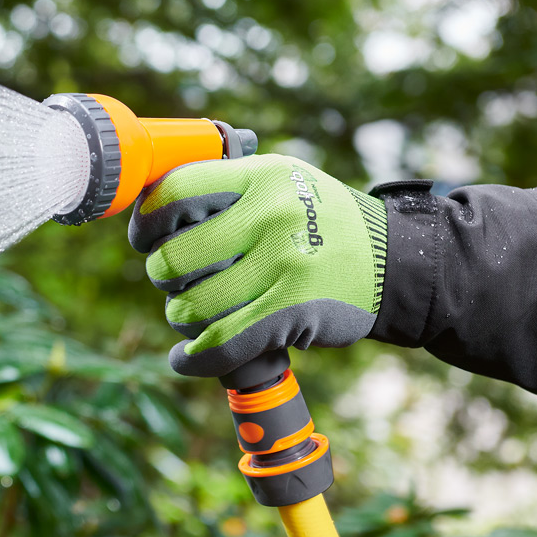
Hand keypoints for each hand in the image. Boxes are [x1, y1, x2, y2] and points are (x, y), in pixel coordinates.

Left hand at [128, 154, 387, 376]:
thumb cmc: (322, 220)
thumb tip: (155, 208)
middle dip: (164, 277)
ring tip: (188, 316)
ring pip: (195, 305)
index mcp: (261, 177)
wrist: (393, 261)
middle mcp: (271, 216)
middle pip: (177, 256)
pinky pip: (223, 343)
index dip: (147, 221)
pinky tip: (185, 359)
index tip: (144, 240)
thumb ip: (228, 187)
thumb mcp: (283, 180)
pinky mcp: (292, 312)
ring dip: (181, 318)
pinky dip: (195, 359)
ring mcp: (283, 265)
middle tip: (174, 282)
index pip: (177, 192)